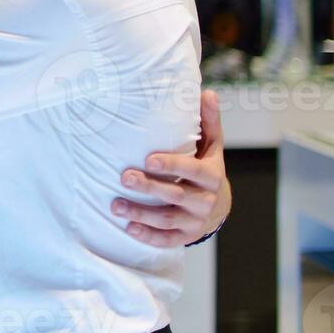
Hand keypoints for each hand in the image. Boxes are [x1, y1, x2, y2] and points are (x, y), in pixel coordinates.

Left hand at [114, 89, 230, 246]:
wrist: (218, 204)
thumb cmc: (206, 167)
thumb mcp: (211, 145)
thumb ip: (207, 121)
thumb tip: (207, 92)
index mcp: (212, 175)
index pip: (194, 171)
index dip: (173, 165)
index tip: (148, 159)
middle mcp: (205, 200)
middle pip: (177, 196)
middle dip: (149, 188)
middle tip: (123, 177)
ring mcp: (195, 221)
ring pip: (168, 220)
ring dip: (141, 214)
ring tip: (115, 205)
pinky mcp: (185, 236)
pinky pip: (167, 240)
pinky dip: (148, 236)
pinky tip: (128, 228)